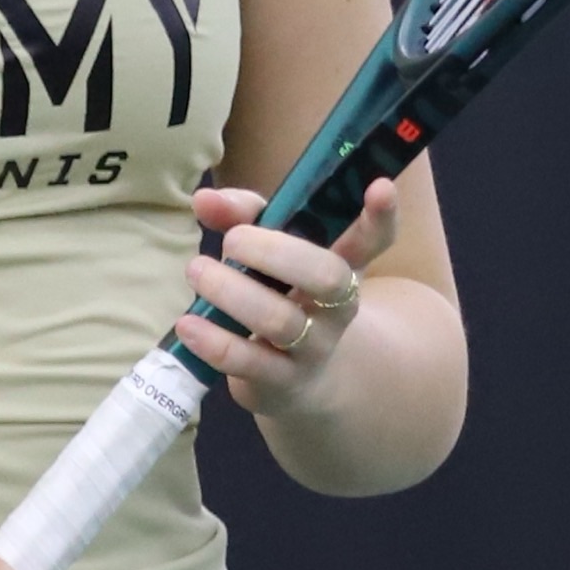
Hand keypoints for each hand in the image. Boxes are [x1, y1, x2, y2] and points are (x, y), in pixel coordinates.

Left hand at [171, 183, 398, 420]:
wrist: (302, 381)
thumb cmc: (282, 297)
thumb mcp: (270, 251)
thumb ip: (242, 216)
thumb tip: (204, 200)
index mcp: (342, 264)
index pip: (373, 238)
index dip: (382, 215)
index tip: (380, 187)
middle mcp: (337, 306)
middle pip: (328, 277)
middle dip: (277, 252)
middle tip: (233, 240)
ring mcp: (314, 347)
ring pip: (281, 321)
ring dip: (233, 293)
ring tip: (198, 270)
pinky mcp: (281, 382)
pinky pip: (250, 363)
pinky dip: (215, 342)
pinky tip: (188, 324)